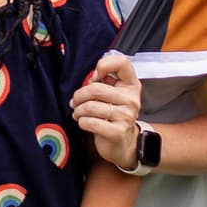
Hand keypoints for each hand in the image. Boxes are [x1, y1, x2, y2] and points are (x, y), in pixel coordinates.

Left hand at [71, 52, 143, 170]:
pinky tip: (84, 122)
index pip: (121, 63)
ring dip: (78, 110)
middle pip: (96, 89)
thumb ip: (103, 82)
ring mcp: (126, 116)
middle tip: (75, 102)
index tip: (95, 77)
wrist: (123, 144)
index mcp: (131, 85)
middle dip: (79, 96)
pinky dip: (82, 122)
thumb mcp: (112, 94)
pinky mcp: (117, 132)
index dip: (103, 65)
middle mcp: (131, 99)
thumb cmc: (112, 115)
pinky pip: (90, 122)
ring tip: (78, 113)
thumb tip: (91, 78)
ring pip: (90, 107)